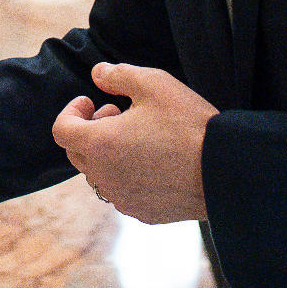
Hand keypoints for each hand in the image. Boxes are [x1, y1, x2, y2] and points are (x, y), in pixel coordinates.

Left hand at [52, 62, 216, 223]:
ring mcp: (123, 199)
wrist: (225, 171)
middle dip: (89, 130)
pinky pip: (122, 192)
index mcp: (99, 145)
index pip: (61, 129)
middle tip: (117, 113)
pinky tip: (154, 161)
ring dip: (108, 153)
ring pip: (99, 174)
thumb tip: (97, 74)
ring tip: (139, 136)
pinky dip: (126, 175)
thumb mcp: (153, 84)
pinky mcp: (143, 213)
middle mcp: (104, 177)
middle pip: (76, 153)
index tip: (91, 100)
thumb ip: (118, 75)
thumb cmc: (188, 125)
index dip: (71, 111)